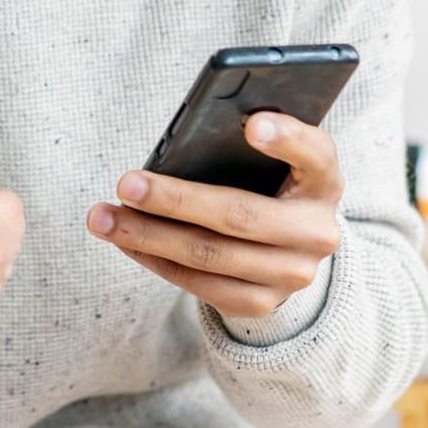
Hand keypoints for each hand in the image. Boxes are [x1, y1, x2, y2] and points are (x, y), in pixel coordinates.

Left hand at [86, 112, 342, 318]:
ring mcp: (291, 275)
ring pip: (209, 256)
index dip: (286, 138)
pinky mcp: (261, 303)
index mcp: (324, 181)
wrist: (289, 249)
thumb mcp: (273, 159)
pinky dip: (155, 260)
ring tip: (103, 217)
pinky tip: (124, 240)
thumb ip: (245, 140)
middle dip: (174, 200)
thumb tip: (186, 137)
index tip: (250, 124)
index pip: (315, 153)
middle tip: (126, 184)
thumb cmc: (267, 184)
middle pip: (239, 216)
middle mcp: (317, 233)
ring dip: (147, 236)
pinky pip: (199, 284)